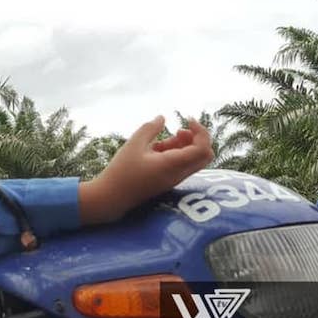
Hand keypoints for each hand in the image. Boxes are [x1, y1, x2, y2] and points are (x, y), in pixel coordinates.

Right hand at [80, 116, 213, 222]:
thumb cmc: (121, 171)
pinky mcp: (168, 181)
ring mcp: (175, 179)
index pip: (203, 148)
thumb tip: (162, 118)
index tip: (187, 120)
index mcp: (173, 164)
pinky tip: (157, 149)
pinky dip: (176, 153)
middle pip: (205, 156)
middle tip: (179, 131)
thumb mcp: (134, 144)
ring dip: (185, 145)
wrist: (112, 198)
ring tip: (161, 141)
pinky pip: (182, 164)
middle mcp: (178, 174)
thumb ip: (150, 128)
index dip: (201, 131)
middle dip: (198, 139)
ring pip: (194, 159)